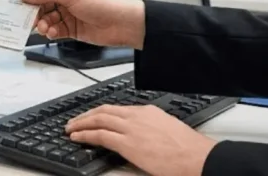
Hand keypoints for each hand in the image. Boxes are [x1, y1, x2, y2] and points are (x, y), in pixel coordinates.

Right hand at [20, 0, 145, 48]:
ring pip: (46, 19)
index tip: (19, 3)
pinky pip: (55, 30)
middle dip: (35, 13)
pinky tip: (52, 33)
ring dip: (43, 24)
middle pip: (41, 5)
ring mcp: (67, 13)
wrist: (121, 24)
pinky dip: (51, 32)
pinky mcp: (71, 28)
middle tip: (30, 20)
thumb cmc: (100, 2)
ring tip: (44, 28)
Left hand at [67, 105, 215, 175]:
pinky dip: (85, 135)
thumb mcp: (167, 130)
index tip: (92, 117)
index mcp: (147, 111)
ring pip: (98, 120)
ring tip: (70, 128)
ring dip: (81, 123)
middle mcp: (137, 115)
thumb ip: (150, 129)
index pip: (117, 109)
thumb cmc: (188, 149)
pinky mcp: (127, 143)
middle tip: (74, 121)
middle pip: (104, 110)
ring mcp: (131, 128)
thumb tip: (141, 137)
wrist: (197, 157)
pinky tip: (76, 137)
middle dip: (86, 115)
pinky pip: (100, 135)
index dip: (101, 113)